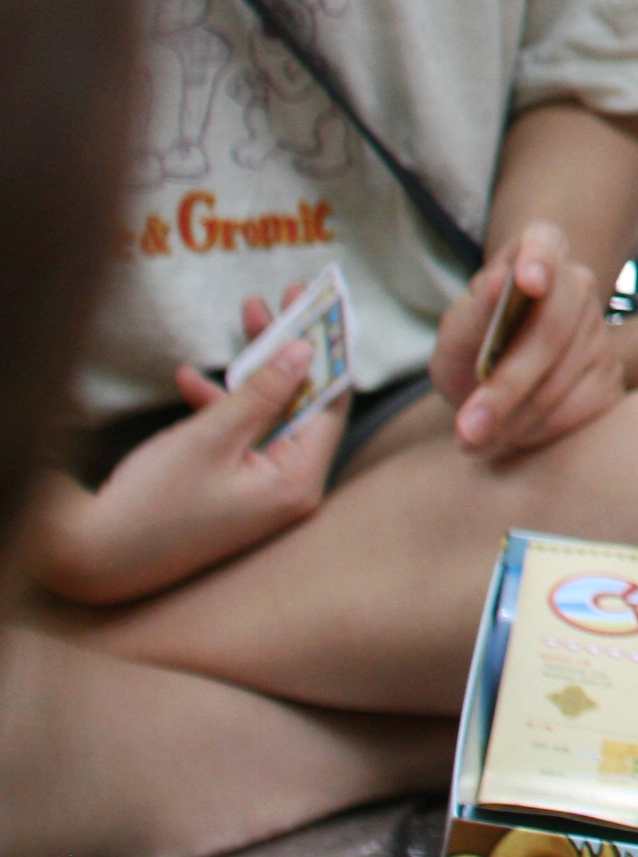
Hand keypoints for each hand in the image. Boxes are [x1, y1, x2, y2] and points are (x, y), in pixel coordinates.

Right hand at [32, 296, 341, 603]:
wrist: (86, 559)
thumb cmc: (151, 505)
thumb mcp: (211, 437)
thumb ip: (263, 391)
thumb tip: (307, 351)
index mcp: (298, 481)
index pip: (331, 401)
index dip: (327, 349)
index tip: (320, 305)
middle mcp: (288, 488)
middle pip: (302, 401)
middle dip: (289, 347)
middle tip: (281, 297)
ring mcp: (258, 491)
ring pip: (269, 412)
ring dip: (253, 368)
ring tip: (244, 311)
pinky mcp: (229, 490)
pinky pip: (239, 436)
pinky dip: (220, 406)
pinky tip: (186, 377)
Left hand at [431, 220, 624, 458]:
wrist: (500, 388)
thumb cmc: (473, 352)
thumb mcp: (456, 335)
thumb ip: (475, 313)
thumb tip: (496, 283)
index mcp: (534, 259)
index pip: (543, 241)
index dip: (539, 259)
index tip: (529, 282)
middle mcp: (576, 287)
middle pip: (551, 330)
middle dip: (508, 384)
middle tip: (468, 427)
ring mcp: (600, 333)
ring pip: (560, 379)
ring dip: (513, 417)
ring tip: (474, 436)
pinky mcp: (611, 378)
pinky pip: (577, 409)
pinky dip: (536, 430)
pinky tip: (510, 433)